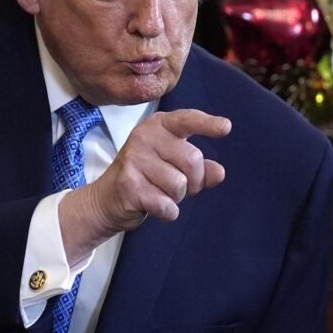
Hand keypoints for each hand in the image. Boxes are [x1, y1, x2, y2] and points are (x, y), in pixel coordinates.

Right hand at [59, 109, 230, 263]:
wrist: (106, 199)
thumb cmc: (145, 178)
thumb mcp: (173, 166)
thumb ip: (198, 168)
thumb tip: (218, 172)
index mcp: (157, 126)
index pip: (186, 120)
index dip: (207, 124)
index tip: (226, 128)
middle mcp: (144, 137)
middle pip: (192, 160)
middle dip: (194, 181)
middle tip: (180, 186)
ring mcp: (134, 159)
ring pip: (180, 185)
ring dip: (177, 198)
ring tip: (160, 193)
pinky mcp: (129, 184)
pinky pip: (167, 204)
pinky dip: (168, 212)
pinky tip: (155, 206)